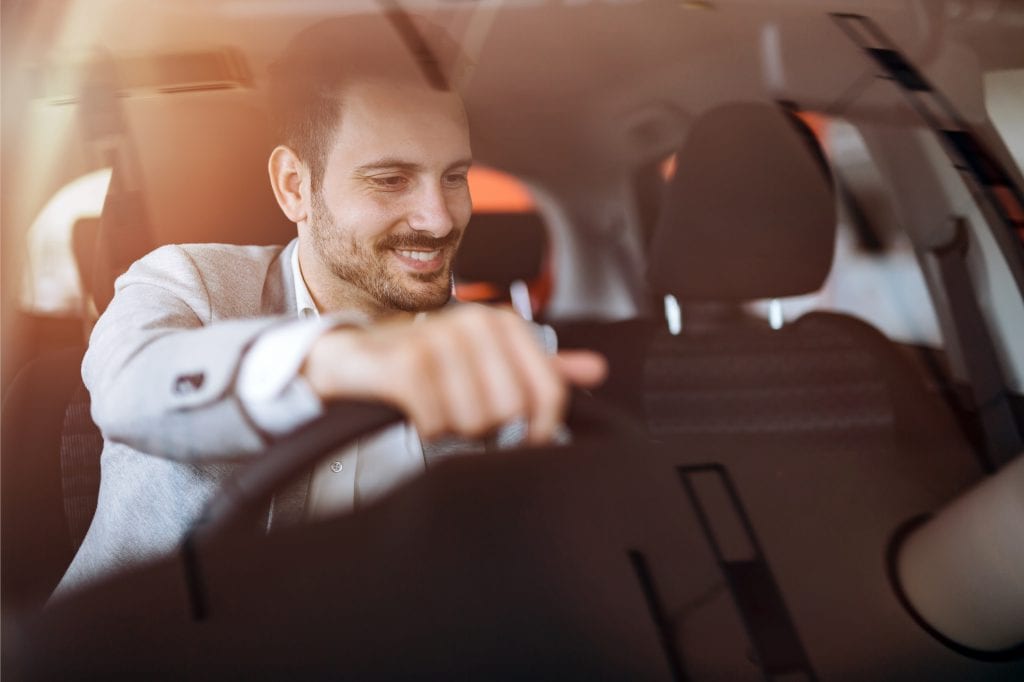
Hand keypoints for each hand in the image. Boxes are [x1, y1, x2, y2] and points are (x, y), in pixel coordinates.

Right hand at [302, 305, 605, 443]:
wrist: (354, 360)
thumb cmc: (427, 365)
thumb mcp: (488, 361)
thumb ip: (542, 368)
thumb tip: (598, 369)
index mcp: (502, 324)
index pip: (548, 393)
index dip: (541, 429)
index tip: (524, 440)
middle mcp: (475, 323)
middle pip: (512, 411)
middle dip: (486, 426)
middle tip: (460, 412)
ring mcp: (439, 339)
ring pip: (476, 421)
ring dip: (452, 428)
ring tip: (436, 407)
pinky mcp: (407, 363)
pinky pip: (438, 422)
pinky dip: (426, 428)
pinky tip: (414, 411)